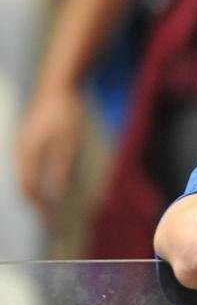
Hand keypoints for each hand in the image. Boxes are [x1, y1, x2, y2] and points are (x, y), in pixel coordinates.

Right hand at [17, 84, 84, 223]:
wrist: (55, 85)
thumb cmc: (64, 112)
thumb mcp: (68, 140)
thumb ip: (60, 166)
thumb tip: (57, 191)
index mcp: (27, 152)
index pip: (27, 187)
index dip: (36, 205)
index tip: (48, 219)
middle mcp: (19, 150)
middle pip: (21, 183)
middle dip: (33, 202)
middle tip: (47, 218)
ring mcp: (20, 144)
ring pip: (21, 175)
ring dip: (32, 192)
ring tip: (46, 205)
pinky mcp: (26, 140)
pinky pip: (25, 166)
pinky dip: (33, 179)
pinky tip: (45, 184)